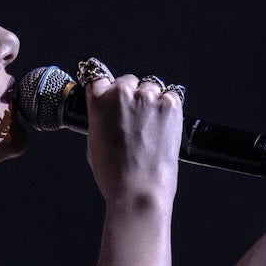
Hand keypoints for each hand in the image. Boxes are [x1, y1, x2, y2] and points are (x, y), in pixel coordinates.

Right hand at [80, 60, 182, 203]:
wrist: (138, 189)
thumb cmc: (114, 174)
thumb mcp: (94, 142)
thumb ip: (100, 118)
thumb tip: (110, 112)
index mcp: (98, 101)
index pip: (99, 77)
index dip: (107, 88)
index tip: (112, 94)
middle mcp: (122, 93)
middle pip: (128, 81)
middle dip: (132, 96)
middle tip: (135, 120)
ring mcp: (148, 98)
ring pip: (151, 88)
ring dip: (151, 101)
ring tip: (151, 127)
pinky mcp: (170, 105)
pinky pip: (172, 96)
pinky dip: (169, 108)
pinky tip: (164, 127)